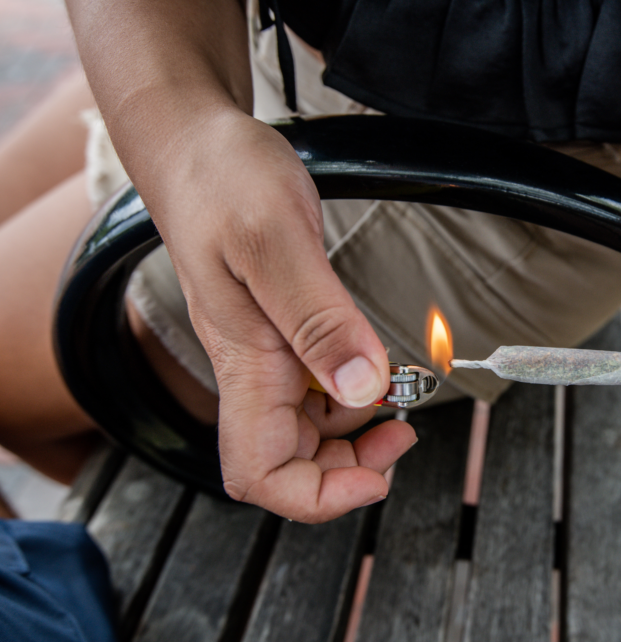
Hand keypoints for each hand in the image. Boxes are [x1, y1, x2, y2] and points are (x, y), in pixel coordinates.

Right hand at [145, 108, 415, 521]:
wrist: (196, 145)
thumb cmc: (221, 182)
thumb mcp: (275, 242)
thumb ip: (320, 320)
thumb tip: (364, 388)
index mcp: (244, 364)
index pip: (260, 474)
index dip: (317, 496)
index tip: (375, 477)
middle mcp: (252, 370)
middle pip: (293, 462)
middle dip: (352, 465)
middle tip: (404, 431)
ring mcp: (265, 354)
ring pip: (310, 427)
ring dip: (358, 425)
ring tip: (397, 390)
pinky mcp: (280, 331)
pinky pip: (317, 384)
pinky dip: (352, 386)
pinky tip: (371, 359)